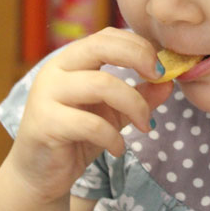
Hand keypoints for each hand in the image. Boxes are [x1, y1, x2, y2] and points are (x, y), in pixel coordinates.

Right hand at [8, 28, 172, 201]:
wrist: (40, 174)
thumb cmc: (78, 136)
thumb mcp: (115, 113)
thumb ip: (140, 96)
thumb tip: (169, 82)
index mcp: (72, 60)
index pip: (107, 36)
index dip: (138, 46)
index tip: (161, 68)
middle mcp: (56, 70)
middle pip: (100, 46)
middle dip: (137, 57)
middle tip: (159, 77)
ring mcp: (46, 94)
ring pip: (101, 84)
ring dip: (134, 105)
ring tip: (145, 126)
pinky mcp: (45, 124)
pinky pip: (90, 124)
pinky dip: (113, 137)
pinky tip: (118, 148)